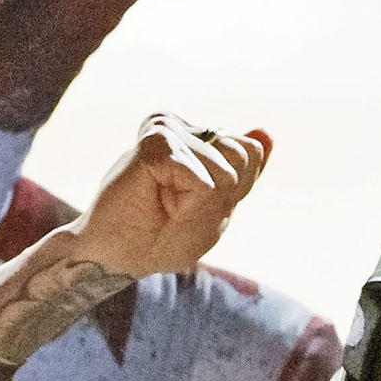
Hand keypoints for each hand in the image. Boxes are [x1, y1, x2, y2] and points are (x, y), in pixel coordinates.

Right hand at [70, 114, 270, 277]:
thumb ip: (245, 171)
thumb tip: (265, 133)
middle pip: (243, 157)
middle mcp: (182, 125)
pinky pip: (203, 182)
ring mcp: (167, 129)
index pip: (251, 153)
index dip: (233, 190)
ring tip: (162, 203)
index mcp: (199, 138)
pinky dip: (186, 206)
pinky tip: (155, 200)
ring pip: (226, 172)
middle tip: (177, 206)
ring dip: (199, 205)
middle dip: (221, 195)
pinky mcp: (154, 142)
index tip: (194, 202)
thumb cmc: (162, 238)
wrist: (115, 255)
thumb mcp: (218, 209)